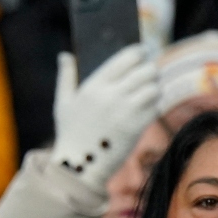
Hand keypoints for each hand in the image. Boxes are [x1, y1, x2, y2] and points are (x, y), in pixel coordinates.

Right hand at [51, 45, 159, 193]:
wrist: (79, 166)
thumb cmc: (70, 133)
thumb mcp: (62, 103)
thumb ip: (66, 76)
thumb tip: (65, 55)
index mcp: (94, 85)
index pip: (127, 57)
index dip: (139, 52)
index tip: (142, 52)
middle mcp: (111, 96)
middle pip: (145, 70)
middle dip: (150, 70)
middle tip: (148, 73)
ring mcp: (125, 112)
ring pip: (154, 88)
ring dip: (154, 87)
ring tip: (149, 90)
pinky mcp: (136, 127)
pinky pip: (155, 107)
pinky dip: (155, 104)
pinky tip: (148, 106)